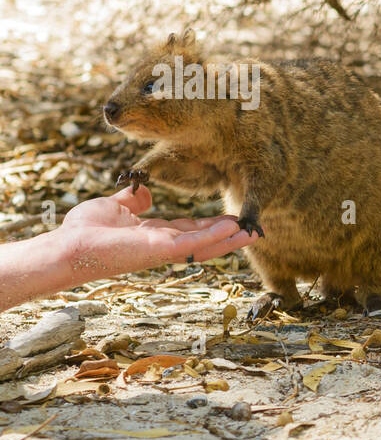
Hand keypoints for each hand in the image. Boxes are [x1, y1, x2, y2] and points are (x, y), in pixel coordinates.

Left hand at [56, 185, 259, 279]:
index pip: (191, 229)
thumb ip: (132, 199)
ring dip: (231, 240)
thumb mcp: (114, 207)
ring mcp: (164, 249)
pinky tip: (233, 229)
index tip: (232, 219)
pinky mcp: (161, 249)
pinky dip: (215, 236)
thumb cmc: (84, 231)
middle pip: (205, 239)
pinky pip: (194, 241)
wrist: (68, 246)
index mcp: (155, 234)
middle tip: (253, 228)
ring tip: (253, 232)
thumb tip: (143, 191)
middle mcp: (164, 245)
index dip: (213, 225)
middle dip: (230, 236)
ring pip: (206, 244)